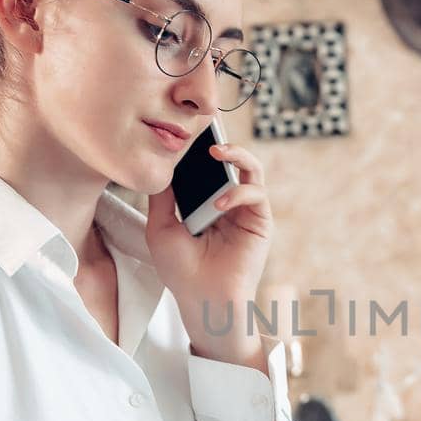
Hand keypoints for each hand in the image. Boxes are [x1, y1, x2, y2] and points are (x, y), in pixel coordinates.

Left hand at [146, 139, 272, 364]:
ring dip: (236, 154)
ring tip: (216, 150)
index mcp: (204, 202)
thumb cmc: (180, 270)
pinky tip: (219, 204)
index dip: (199, 144)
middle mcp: (227, 201)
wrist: (201, 299)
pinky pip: (256, 193)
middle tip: (208, 120)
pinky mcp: (260, 221)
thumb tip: (161, 165)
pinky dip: (238, 192)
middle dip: (220, 138)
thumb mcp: (160, 228)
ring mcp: (244, 210)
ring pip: (251, 168)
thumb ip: (163, 197)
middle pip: (229, 159)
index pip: (205, 165)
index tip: (188, 123)